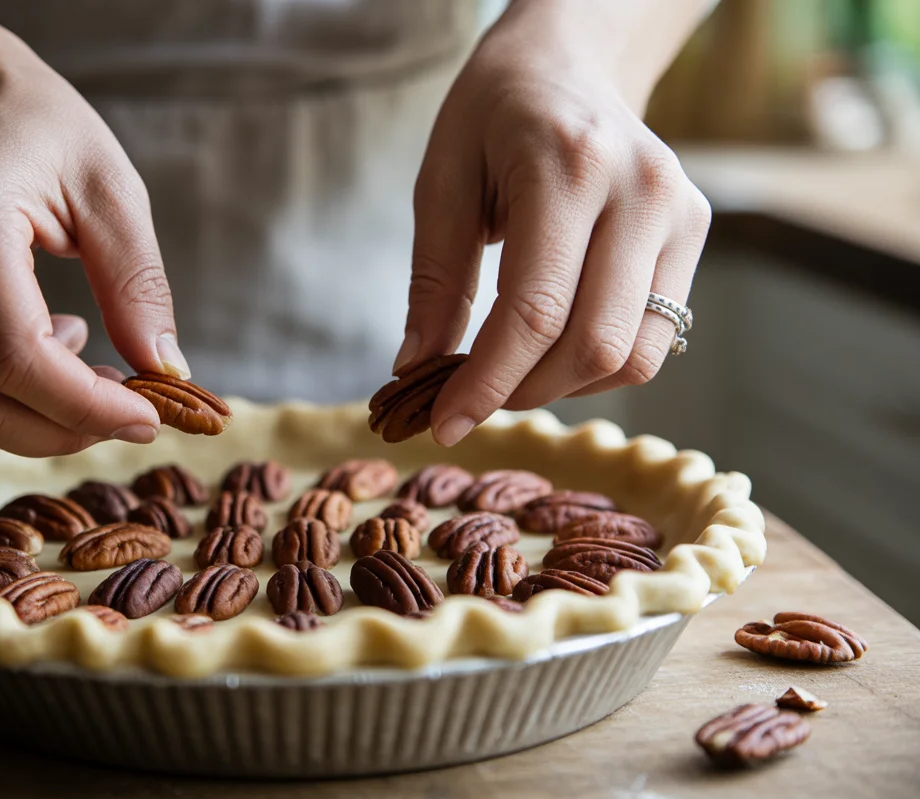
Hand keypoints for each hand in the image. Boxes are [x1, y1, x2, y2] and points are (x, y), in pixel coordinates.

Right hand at [0, 27, 185, 455]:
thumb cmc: (43, 133)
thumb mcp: (112, 190)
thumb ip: (137, 283)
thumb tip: (166, 373)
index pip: (16, 355)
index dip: (86, 405)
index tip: (151, 415)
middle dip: (66, 429)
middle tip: (135, 413)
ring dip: (43, 420)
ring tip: (100, 372)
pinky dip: (16, 398)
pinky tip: (57, 348)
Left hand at [396, 5, 710, 445]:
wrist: (569, 63)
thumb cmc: (493, 116)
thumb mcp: (441, 183)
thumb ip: (434, 281)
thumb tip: (416, 370)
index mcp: (568, 166)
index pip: (534, 311)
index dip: (487, 383)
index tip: (445, 423)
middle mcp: (641, 190)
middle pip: (593, 344)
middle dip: (524, 392)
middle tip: (473, 396)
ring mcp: (679, 212)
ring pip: (634, 356)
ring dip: (565, 388)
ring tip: (513, 372)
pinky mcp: (695, 232)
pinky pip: (657, 339)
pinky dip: (599, 366)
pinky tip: (554, 349)